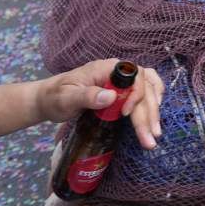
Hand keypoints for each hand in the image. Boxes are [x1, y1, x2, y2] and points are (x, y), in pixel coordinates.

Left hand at [37, 59, 163, 149]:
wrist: (49, 99)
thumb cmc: (55, 97)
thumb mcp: (66, 98)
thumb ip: (87, 96)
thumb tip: (110, 97)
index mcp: (107, 68)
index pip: (133, 77)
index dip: (135, 95)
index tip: (125, 115)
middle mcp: (119, 71)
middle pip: (144, 87)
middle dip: (149, 112)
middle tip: (151, 137)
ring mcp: (122, 80)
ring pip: (148, 89)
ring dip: (154, 110)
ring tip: (155, 133)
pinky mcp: (122, 90)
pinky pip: (145, 91)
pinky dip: (152, 102)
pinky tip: (154, 115)